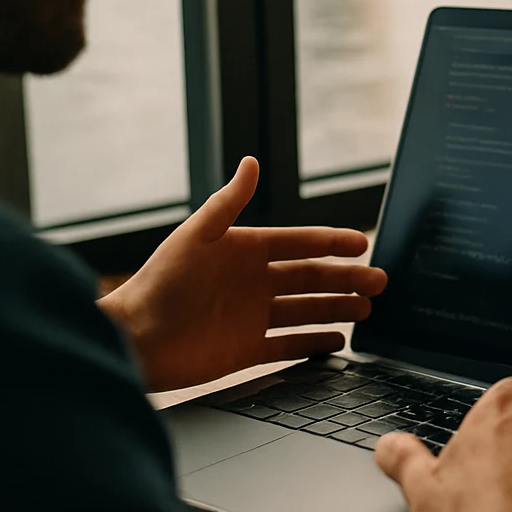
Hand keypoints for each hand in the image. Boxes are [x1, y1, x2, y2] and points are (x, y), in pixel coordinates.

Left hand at [99, 157, 386, 391]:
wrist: (133, 340)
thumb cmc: (157, 284)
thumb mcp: (195, 236)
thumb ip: (228, 201)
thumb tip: (250, 161)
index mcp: (245, 250)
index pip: (300, 243)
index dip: (332, 243)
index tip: (362, 244)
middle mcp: (254, 282)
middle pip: (312, 278)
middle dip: (347, 279)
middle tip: (378, 281)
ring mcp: (253, 317)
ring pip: (308, 310)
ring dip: (338, 308)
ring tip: (366, 310)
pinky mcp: (247, 350)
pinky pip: (290, 345)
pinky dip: (314, 343)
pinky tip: (337, 341)